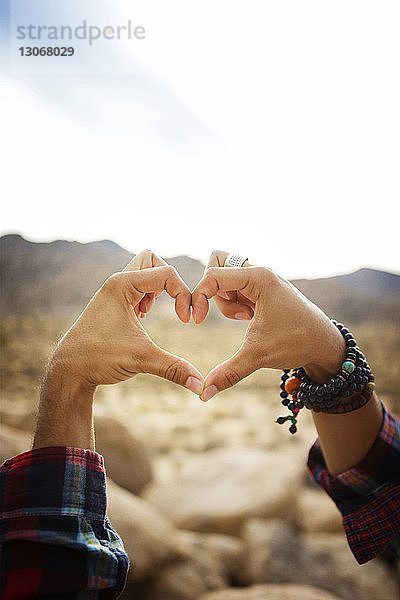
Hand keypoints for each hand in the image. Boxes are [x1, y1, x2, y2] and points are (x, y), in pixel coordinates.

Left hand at [48, 250, 203, 394]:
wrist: (69, 369)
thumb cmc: (99, 358)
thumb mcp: (142, 360)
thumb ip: (174, 368)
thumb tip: (200, 385)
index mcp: (123, 285)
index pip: (166, 273)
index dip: (184, 294)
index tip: (186, 320)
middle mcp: (117, 282)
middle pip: (152, 259)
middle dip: (169, 280)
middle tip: (168, 305)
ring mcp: (114, 291)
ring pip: (143, 270)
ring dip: (157, 287)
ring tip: (151, 313)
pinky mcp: (113, 302)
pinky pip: (136, 285)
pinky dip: (147, 295)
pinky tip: (142, 317)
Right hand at [192, 250, 345, 400]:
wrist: (324, 343)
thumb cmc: (296, 342)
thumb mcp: (259, 357)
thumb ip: (229, 373)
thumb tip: (204, 394)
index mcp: (259, 278)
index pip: (213, 274)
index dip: (199, 296)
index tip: (198, 320)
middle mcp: (260, 272)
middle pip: (216, 262)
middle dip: (214, 289)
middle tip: (231, 311)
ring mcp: (262, 278)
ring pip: (225, 275)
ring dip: (226, 298)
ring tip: (246, 318)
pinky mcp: (263, 287)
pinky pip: (235, 285)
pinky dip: (235, 300)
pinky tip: (250, 317)